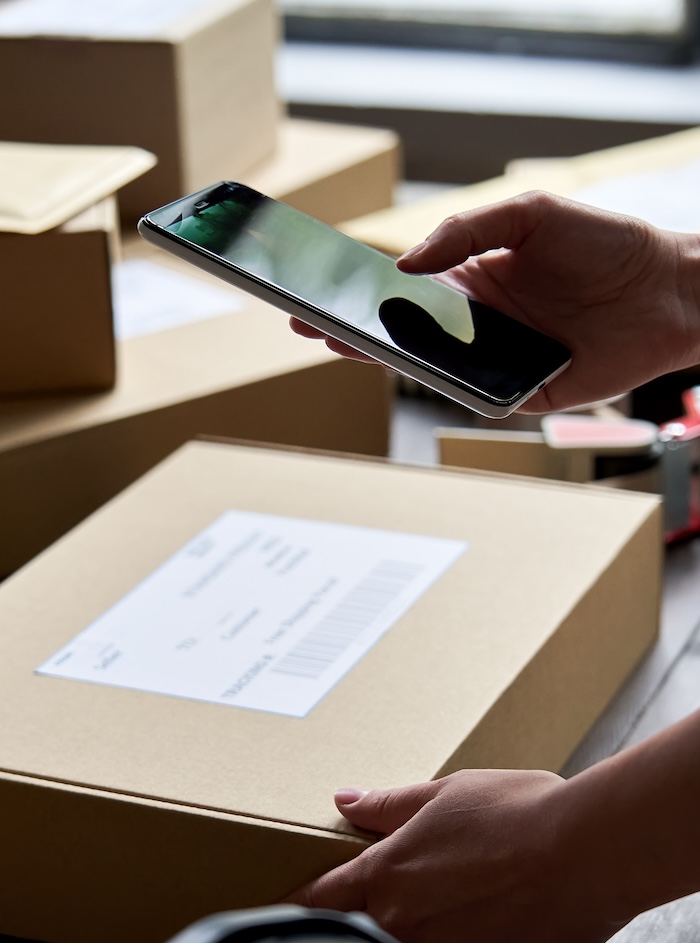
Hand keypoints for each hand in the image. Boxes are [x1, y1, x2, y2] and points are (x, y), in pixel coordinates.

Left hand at [287, 769, 626, 942]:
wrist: (586, 854)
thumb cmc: (518, 814)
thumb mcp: (446, 794)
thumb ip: (389, 806)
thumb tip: (345, 799)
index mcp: (388, 875)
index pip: (322, 898)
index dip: (302, 899)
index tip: (287, 900)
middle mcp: (404, 924)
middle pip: (357, 927)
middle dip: (356, 913)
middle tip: (379, 890)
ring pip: (399, 941)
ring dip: (402, 923)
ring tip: (438, 891)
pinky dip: (445, 932)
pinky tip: (469, 909)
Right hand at [292, 191, 699, 411]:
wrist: (672, 288)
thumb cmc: (606, 243)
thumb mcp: (530, 213)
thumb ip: (467, 230)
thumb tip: (407, 263)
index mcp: (474, 279)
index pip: (404, 287)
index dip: (362, 288)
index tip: (318, 283)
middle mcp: (478, 323)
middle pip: (405, 331)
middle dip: (354, 327)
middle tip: (306, 320)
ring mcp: (497, 359)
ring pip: (432, 365)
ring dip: (387, 357)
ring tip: (342, 343)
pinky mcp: (522, 392)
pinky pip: (476, 393)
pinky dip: (447, 386)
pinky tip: (414, 369)